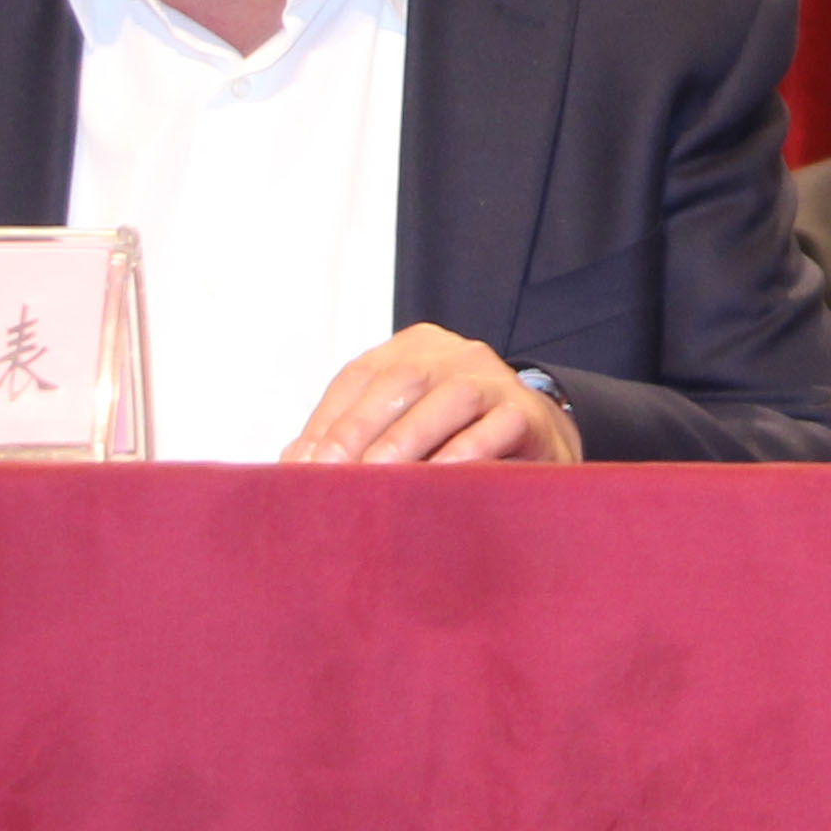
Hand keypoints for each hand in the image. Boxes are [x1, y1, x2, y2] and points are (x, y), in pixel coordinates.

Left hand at [279, 324, 582, 464]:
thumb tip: (293, 466)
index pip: (359, 376)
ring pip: (450, 398)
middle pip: (401, 380)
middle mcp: (454, 354)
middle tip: (331, 478)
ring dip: (408, 441)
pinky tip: (440, 481)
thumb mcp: (400, 430)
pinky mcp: (529, 412)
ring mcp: (496, 379)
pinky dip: (466, 453)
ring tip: (378, 481)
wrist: (537, 446)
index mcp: (413, 349)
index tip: (302, 466)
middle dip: (359, 431)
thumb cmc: (453, 441)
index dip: (327, 421)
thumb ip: (352, 439)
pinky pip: (498, 426)